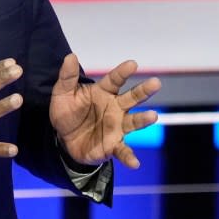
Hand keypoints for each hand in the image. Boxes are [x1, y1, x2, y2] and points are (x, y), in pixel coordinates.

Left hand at [50, 54, 160, 168]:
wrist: (63, 139)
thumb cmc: (67, 112)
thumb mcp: (62, 93)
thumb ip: (67, 76)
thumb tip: (71, 56)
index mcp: (103, 92)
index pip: (115, 80)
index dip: (123, 72)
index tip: (132, 64)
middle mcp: (115, 108)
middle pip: (132, 98)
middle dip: (144, 91)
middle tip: (155, 83)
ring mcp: (117, 126)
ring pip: (133, 122)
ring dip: (143, 119)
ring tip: (152, 116)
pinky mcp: (113, 145)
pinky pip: (124, 151)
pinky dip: (129, 157)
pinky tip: (135, 163)